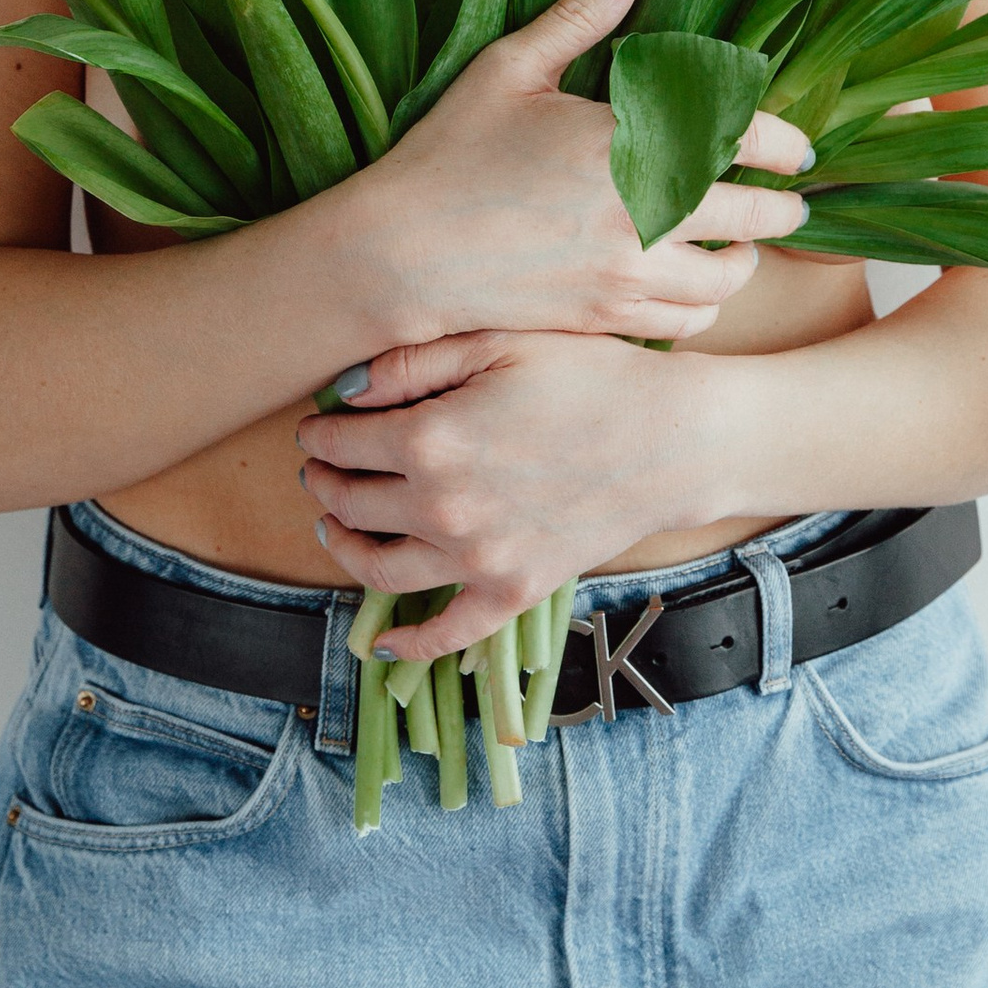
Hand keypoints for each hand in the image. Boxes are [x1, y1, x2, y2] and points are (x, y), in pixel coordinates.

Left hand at [296, 329, 742, 646]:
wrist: (672, 440)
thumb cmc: (591, 377)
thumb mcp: (499, 342)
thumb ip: (413, 362)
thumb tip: (344, 391)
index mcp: (430, 439)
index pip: (341, 443)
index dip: (318, 434)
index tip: (315, 428)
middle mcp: (441, 508)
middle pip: (350, 505)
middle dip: (324, 483)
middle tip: (321, 469)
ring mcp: (476, 559)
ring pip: (378, 569)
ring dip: (343, 548)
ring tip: (334, 528)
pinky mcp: (511, 593)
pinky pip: (445, 634)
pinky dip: (407, 645)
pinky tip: (382, 643)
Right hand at [337, 0, 811, 353]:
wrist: (397, 255)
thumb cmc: (447, 155)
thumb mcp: (507, 69)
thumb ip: (576, 19)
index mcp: (627, 140)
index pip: (744, 139)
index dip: (782, 143)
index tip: (795, 146)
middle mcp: (642, 212)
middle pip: (757, 216)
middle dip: (783, 207)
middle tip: (789, 198)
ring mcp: (628, 274)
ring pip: (729, 279)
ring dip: (746, 260)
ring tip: (740, 245)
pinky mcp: (607, 318)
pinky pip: (686, 321)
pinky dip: (702, 303)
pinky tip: (689, 282)